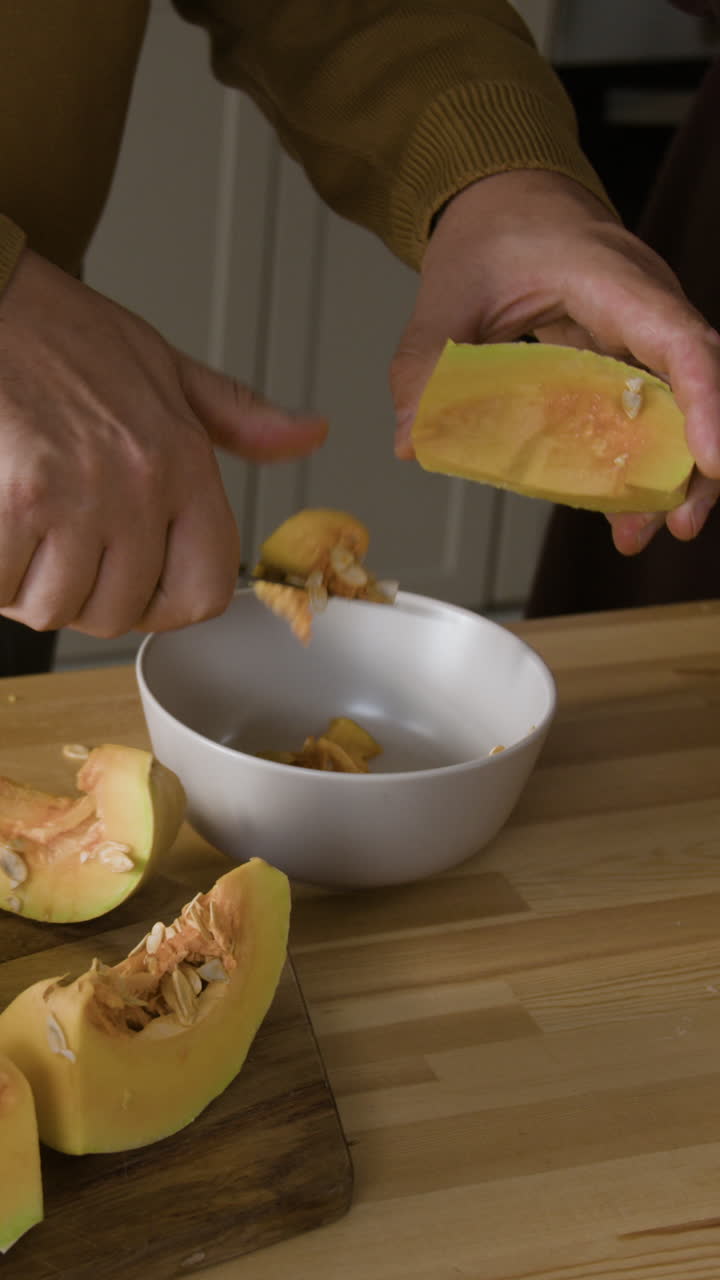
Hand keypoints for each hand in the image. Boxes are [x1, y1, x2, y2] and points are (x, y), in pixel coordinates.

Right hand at [0, 250, 326, 635]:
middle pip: (116, 612)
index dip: (162, 604)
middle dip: (78, 593)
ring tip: (18, 525)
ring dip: (25, 584)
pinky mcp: (16, 499)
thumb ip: (236, 416)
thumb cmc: (59, 332)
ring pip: (53, 608)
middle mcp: (140, 485)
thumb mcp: (164, 366)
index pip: (205, 591)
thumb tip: (309, 433)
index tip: (135, 586)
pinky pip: (2, 587)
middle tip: (55, 542)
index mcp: (184, 462)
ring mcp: (77, 495)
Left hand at [390, 170, 719, 554]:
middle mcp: (645, 304)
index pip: (679, 341)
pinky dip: (638, 456)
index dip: (704, 402)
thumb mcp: (447, 292)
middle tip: (676, 523)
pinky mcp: (629, 353)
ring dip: (670, 470)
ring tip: (638, 529)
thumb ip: (426, 363)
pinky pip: (649, 408)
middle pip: (699, 383)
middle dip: (696, 461)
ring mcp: (642, 329)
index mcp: (612, 278)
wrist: (505, 195)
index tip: (710, 460)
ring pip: (681, 403)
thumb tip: (413, 437)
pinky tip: (619, 504)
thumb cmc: (492, 229)